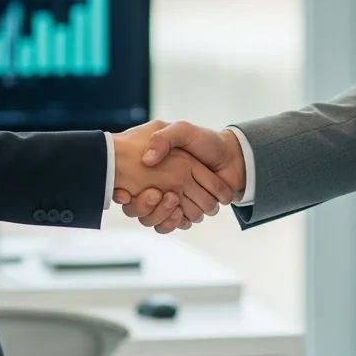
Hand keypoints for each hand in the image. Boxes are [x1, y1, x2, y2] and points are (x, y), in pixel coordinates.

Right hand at [113, 121, 245, 233]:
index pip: (126, 187)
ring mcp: (170, 200)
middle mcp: (157, 185)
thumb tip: (147, 160)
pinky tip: (179, 212)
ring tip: (172, 199)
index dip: (123, 193)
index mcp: (153, 168)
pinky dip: (173, 222)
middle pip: (136, 208)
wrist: (232, 158)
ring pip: (151, 219)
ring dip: (160, 213)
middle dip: (143, 205)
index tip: (123, 193)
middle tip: (154, 193)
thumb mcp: (183, 130)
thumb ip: (164, 138)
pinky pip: (169, 225)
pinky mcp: (183, 212)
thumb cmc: (206, 142)